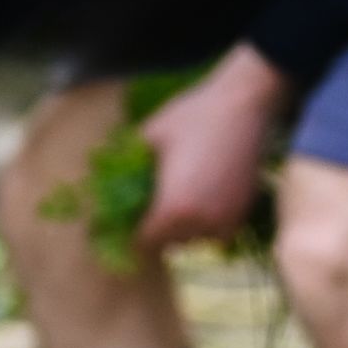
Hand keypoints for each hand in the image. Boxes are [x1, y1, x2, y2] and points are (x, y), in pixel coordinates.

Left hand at [134, 46, 289, 252]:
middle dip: (158, 228)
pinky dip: (207, 221)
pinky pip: (218, 231)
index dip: (132, 233)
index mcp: (172, 208)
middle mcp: (201, 222)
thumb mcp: (149, 136)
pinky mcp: (244, 210)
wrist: (244, 104)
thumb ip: (126, 165)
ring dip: (184, 227)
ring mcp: (226, 219)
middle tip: (150, 204)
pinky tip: (200, 196)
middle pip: (170, 243)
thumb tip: (103, 182)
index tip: (128, 218)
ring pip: (196, 238)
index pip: (144, 242)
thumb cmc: (192, 116)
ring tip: (177, 198)